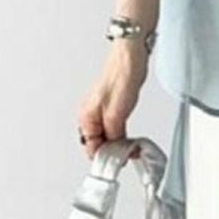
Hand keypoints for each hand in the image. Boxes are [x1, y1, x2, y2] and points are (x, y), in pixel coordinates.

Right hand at [77, 40, 148, 157]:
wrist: (130, 57)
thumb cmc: (121, 76)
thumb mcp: (117, 114)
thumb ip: (113, 135)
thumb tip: (114, 151)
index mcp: (86, 117)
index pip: (91, 148)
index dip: (106, 157)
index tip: (119, 161)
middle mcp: (90, 115)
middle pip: (98, 144)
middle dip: (113, 152)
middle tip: (129, 155)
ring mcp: (101, 111)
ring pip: (107, 137)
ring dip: (119, 144)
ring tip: (132, 148)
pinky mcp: (112, 107)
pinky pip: (114, 128)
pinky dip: (122, 136)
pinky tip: (130, 138)